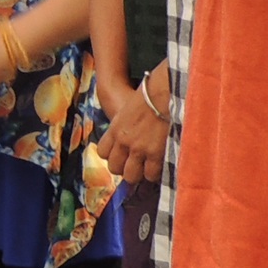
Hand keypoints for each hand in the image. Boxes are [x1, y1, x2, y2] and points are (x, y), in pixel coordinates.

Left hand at [96, 66, 168, 181]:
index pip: (103, 152)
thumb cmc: (152, 93)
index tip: (124, 154)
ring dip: (141, 173)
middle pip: (115, 168)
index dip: (114, 155)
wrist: (165, 91)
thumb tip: (135, 128)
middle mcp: (123, 141)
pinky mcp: (155, 154)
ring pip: (131, 176)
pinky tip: (162, 165)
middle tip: (138, 164)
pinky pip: (151, 174)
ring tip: (150, 167)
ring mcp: (138, 149)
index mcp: (115, 128)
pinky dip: (156, 173)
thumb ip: (127, 123)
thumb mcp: (130, 108)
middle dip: (126, 168)